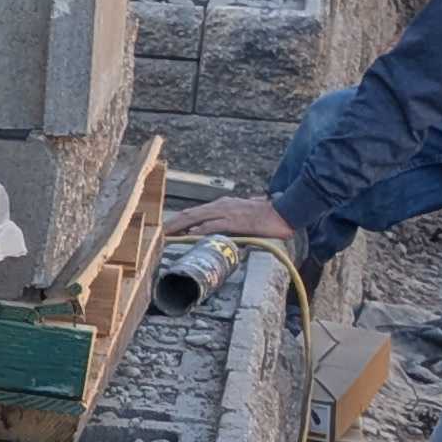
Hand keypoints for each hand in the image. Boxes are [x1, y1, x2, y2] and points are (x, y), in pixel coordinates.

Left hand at [159, 196, 299, 261]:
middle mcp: (220, 206)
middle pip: (189, 214)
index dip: (177, 221)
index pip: (193, 213)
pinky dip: (200, 230)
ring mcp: (227, 212)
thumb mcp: (243, 217)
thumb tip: (218, 232)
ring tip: (165, 235)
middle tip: (156, 234)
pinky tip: (190, 235)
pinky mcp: (235, 221)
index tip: (164, 230)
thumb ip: (230, 222)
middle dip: (171, 224)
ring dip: (179, 227)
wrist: (284, 212)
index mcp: (221, 205)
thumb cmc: (266, 216)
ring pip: (196, 218)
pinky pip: (214, 225)